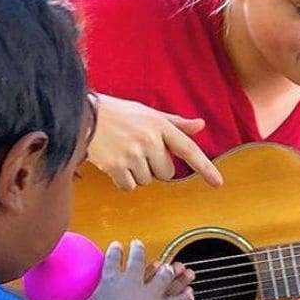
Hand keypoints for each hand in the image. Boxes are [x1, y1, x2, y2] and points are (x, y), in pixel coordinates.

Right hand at [36, 241, 194, 299]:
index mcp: (113, 282)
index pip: (113, 263)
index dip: (114, 253)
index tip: (117, 244)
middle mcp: (135, 284)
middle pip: (139, 264)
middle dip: (139, 253)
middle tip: (140, 244)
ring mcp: (153, 295)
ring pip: (163, 278)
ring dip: (167, 272)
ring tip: (171, 265)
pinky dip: (186, 297)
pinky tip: (192, 293)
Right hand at [87, 94, 222, 189]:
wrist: (82, 114)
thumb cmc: (117, 113)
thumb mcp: (148, 113)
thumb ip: (175, 123)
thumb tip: (200, 125)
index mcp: (160, 125)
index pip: (188, 149)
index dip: (205, 167)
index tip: (217, 183)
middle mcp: (149, 140)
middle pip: (166, 172)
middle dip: (154, 167)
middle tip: (137, 151)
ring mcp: (132, 154)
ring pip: (147, 180)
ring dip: (137, 173)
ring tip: (123, 153)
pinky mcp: (116, 166)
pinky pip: (130, 186)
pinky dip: (124, 181)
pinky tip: (115, 164)